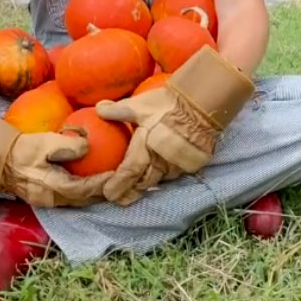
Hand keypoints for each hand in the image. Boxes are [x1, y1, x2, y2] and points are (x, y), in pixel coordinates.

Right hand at [4, 131, 111, 207]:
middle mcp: (52, 199)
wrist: (0, 160)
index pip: (83, 189)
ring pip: (78, 202)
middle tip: (120, 182)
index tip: (117, 175)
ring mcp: (48, 202)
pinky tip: (92, 184)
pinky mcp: (46, 199)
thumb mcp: (45, 142)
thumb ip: (67, 145)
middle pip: (83, 200)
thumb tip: (88, 146)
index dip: (101, 184)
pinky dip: (83, 192)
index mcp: (52, 186)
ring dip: (94, 195)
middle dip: (103, 193)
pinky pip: (70, 199)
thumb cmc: (23, 149)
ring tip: (110, 185)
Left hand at [96, 47, 253, 204]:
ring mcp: (180, 164)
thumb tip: (98, 109)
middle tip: (120, 197)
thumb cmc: (168, 103)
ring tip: (138, 186)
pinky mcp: (193, 163)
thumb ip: (118, 110)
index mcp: (147, 147)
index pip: (129, 172)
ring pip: (161, 179)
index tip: (108, 194)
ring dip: (149, 182)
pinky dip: (166, 174)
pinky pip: (176, 173)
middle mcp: (163, 161)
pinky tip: (161, 172)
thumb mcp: (139, 105)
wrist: (202, 103)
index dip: (118, 185)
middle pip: (144, 182)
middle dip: (131, 190)